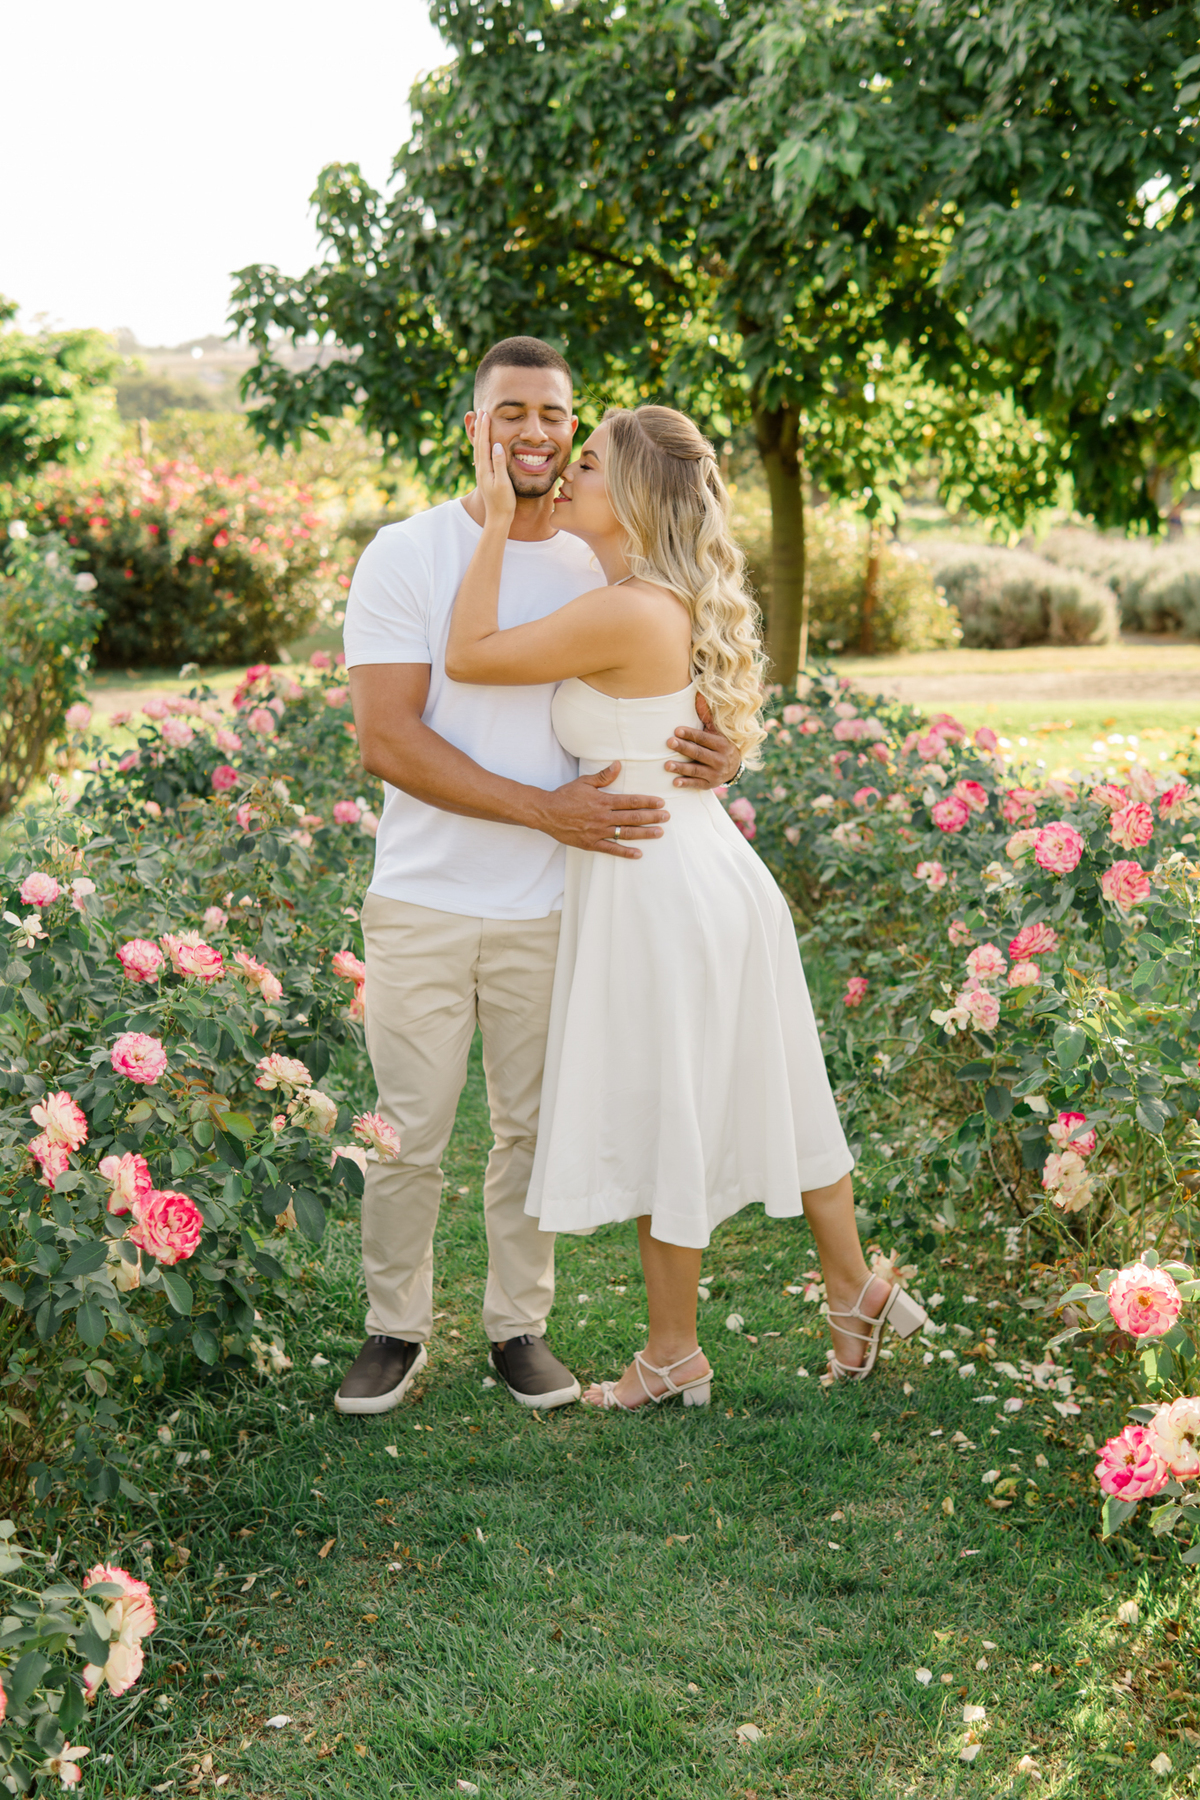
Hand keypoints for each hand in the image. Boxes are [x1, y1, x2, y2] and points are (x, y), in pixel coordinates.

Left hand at [472, 410, 515, 529]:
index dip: (484, 427)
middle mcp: (481, 469)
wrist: (498, 518)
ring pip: (479, 448)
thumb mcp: (504, 483)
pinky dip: (482, 444)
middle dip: (480, 426)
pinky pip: (482, 455)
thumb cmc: (504, 502)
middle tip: (481, 411)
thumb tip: (496, 444)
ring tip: (481, 421)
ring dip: (480, 433)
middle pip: (478, 443)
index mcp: (485, 469)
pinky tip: (485, 441)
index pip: (484, 443)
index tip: (485, 413)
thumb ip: (499, 463)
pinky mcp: (485, 475)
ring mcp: (482, 472)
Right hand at [535, 763, 668, 857]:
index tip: (661, 803)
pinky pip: (611, 849)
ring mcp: (597, 831)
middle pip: (632, 817)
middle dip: (652, 817)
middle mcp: (603, 817)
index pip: (630, 801)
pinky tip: (638, 853)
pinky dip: (625, 852)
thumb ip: (603, 776)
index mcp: (603, 801)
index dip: (647, 802)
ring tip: (659, 833)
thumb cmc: (565, 795)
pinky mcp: (591, 843)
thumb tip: (618, 764)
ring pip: (626, 833)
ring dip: (644, 833)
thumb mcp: (584, 782)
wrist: (546, 812)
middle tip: (667, 817)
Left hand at [664, 693, 741, 788]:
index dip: (690, 734)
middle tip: (669, 743)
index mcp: (721, 744)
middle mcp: (720, 759)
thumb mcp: (716, 731)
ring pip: (696, 770)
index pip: (704, 738)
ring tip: (666, 765)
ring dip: (681, 767)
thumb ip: (706, 716)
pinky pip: (696, 784)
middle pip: (699, 753)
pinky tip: (674, 782)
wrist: (734, 768)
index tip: (677, 730)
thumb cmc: (720, 745)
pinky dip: (686, 783)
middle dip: (684, 748)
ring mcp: (715, 774)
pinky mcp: (709, 785)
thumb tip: (698, 695)